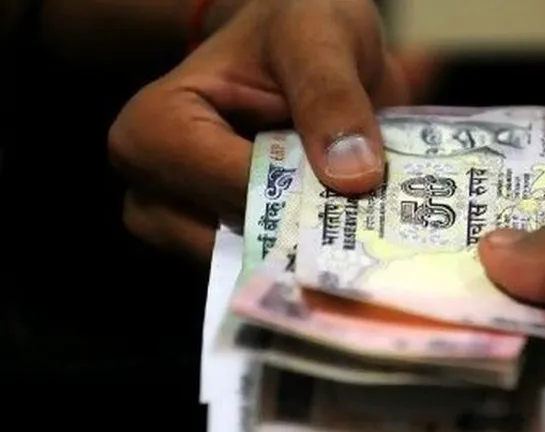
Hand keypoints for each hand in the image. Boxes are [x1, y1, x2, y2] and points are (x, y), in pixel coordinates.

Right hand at [108, 0, 412, 260]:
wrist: (307, 47)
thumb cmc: (293, 27)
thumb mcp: (317, 35)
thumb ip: (330, 94)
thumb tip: (351, 176)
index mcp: (156, 125)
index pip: (217, 184)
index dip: (285, 196)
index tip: (353, 195)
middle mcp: (155, 184)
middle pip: (226, 237)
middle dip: (298, 233)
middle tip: (366, 225)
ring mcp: (186, 221)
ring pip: (247, 265)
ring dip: (307, 252)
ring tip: (360, 231)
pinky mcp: (223, 239)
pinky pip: (262, 268)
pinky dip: (306, 259)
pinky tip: (348, 240)